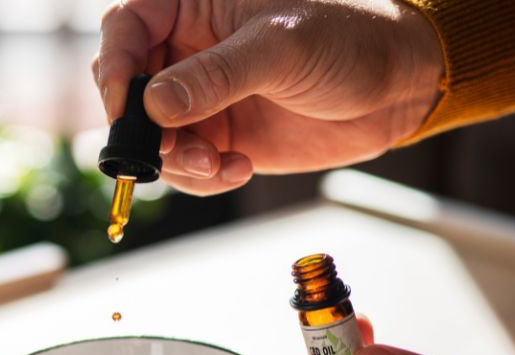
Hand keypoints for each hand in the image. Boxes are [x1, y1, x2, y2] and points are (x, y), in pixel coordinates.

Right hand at [93, 0, 443, 194]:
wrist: (400, 85)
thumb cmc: (351, 37)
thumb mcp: (282, 47)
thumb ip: (216, 75)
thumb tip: (153, 103)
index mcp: (194, 4)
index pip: (125, 26)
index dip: (115, 65)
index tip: (125, 105)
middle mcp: (188, 49)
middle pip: (128, 87)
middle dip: (143, 126)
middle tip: (172, 147)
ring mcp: (201, 96)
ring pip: (151, 135)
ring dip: (174, 160)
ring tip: (216, 164)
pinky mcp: (218, 135)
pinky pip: (183, 165)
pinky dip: (200, 177)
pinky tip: (237, 168)